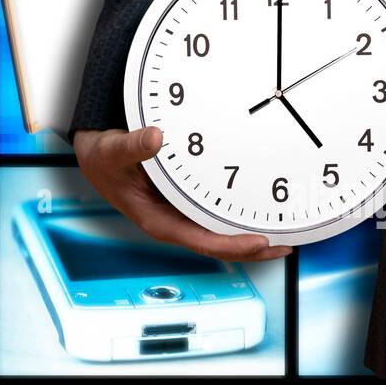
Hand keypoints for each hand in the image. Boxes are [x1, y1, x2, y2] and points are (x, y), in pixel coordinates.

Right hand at [73, 127, 292, 261]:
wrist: (99, 153)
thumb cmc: (104, 159)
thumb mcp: (113, 152)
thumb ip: (132, 146)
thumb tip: (154, 137)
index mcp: (158, 220)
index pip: (202, 241)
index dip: (233, 245)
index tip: (259, 241)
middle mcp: (174, 221)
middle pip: (219, 242)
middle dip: (252, 247)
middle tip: (286, 243)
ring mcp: (182, 212)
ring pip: (220, 229)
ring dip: (249, 231)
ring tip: (283, 229)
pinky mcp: (187, 200)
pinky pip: (217, 212)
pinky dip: (239, 212)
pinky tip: (258, 206)